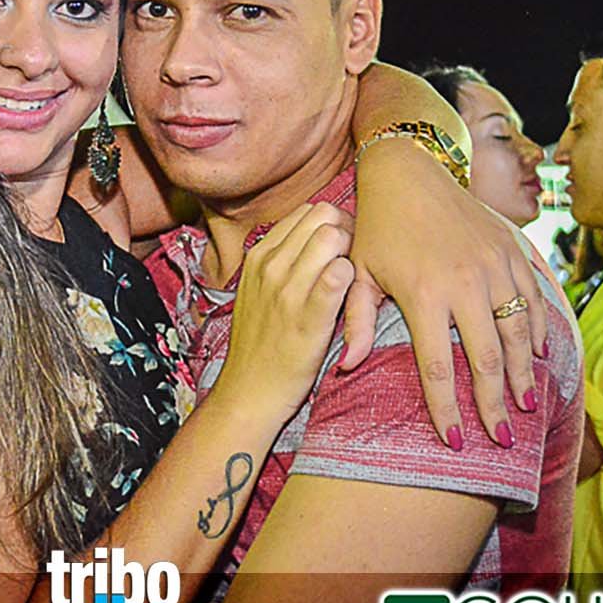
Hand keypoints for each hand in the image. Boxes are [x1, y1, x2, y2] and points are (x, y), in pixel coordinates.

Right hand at [219, 203, 354, 420]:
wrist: (249, 391)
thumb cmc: (261, 342)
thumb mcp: (256, 290)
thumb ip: (280, 261)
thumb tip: (312, 236)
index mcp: (259, 256)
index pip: (306, 211)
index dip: (331, 223)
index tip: (339, 248)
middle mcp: (271, 266)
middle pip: (323, 215)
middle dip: (346, 230)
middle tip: (353, 260)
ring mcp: (288, 289)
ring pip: (333, 237)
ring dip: (352, 253)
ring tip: (352, 280)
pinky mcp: (310, 316)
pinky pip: (341, 274)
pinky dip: (353, 279)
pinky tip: (351, 298)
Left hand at [345, 141, 544, 447]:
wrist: (409, 172)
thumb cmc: (377, 227)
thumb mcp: (358, 272)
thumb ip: (353, 320)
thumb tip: (346, 366)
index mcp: (423, 293)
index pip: (437, 367)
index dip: (446, 409)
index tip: (453, 441)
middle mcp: (463, 282)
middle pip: (487, 359)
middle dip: (495, 404)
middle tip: (502, 438)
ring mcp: (493, 265)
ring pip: (518, 332)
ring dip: (525, 373)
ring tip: (526, 405)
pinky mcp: (511, 250)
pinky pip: (533, 298)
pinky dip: (538, 330)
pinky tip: (539, 354)